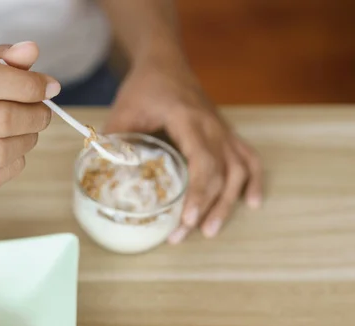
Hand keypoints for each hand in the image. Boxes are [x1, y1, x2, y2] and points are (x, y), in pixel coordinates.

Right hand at [0, 41, 59, 187]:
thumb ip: (3, 57)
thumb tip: (32, 52)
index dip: (29, 86)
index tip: (49, 87)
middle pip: (1, 120)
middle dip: (35, 116)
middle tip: (43, 111)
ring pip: (0, 151)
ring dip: (28, 140)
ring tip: (29, 129)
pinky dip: (16, 163)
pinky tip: (14, 148)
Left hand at [103, 59, 262, 241]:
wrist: (166, 61)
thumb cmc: (144, 86)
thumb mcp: (123, 111)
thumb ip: (112, 142)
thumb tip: (100, 176)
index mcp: (188, 119)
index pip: (202, 161)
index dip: (198, 193)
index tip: (187, 220)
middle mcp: (212, 126)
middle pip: (221, 173)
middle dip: (206, 208)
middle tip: (183, 236)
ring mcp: (223, 130)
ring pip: (239, 170)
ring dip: (228, 202)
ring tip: (211, 230)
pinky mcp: (226, 133)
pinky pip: (249, 158)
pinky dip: (254, 181)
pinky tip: (252, 203)